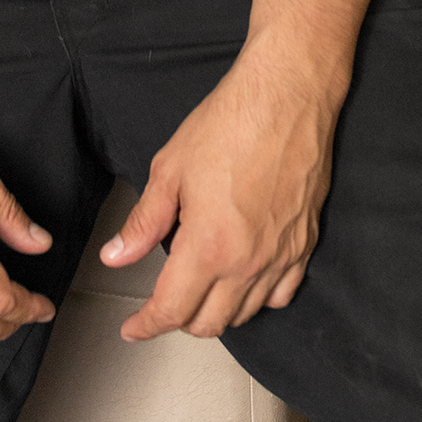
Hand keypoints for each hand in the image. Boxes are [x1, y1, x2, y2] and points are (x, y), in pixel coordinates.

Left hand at [99, 37, 343, 341]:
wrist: (287, 95)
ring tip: (198, 287)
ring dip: (216, 311)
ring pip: (244, 314)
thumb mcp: (171, 168)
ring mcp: (281, 257)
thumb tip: (116, 256)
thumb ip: (143, 221)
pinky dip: (257, 298)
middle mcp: (248, 262)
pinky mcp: (305, 244)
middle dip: (178, 319)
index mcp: (209, 246)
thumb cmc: (231, 122)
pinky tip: (242, 278)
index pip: (172, 310)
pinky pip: (280, 295)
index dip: (146, 324)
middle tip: (162, 300)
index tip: (133, 326)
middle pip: (208, 323)